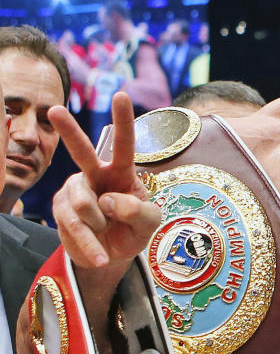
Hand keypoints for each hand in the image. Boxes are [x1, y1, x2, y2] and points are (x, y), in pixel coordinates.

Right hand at [50, 92, 160, 269]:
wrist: (110, 257)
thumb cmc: (133, 232)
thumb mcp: (150, 224)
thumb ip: (140, 211)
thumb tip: (110, 200)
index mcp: (122, 172)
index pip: (125, 144)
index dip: (123, 120)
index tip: (121, 95)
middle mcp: (95, 174)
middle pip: (82, 151)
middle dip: (68, 130)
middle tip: (55, 110)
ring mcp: (75, 190)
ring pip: (84, 203)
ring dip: (100, 226)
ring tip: (108, 232)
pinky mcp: (61, 209)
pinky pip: (74, 224)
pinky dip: (90, 243)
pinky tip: (99, 254)